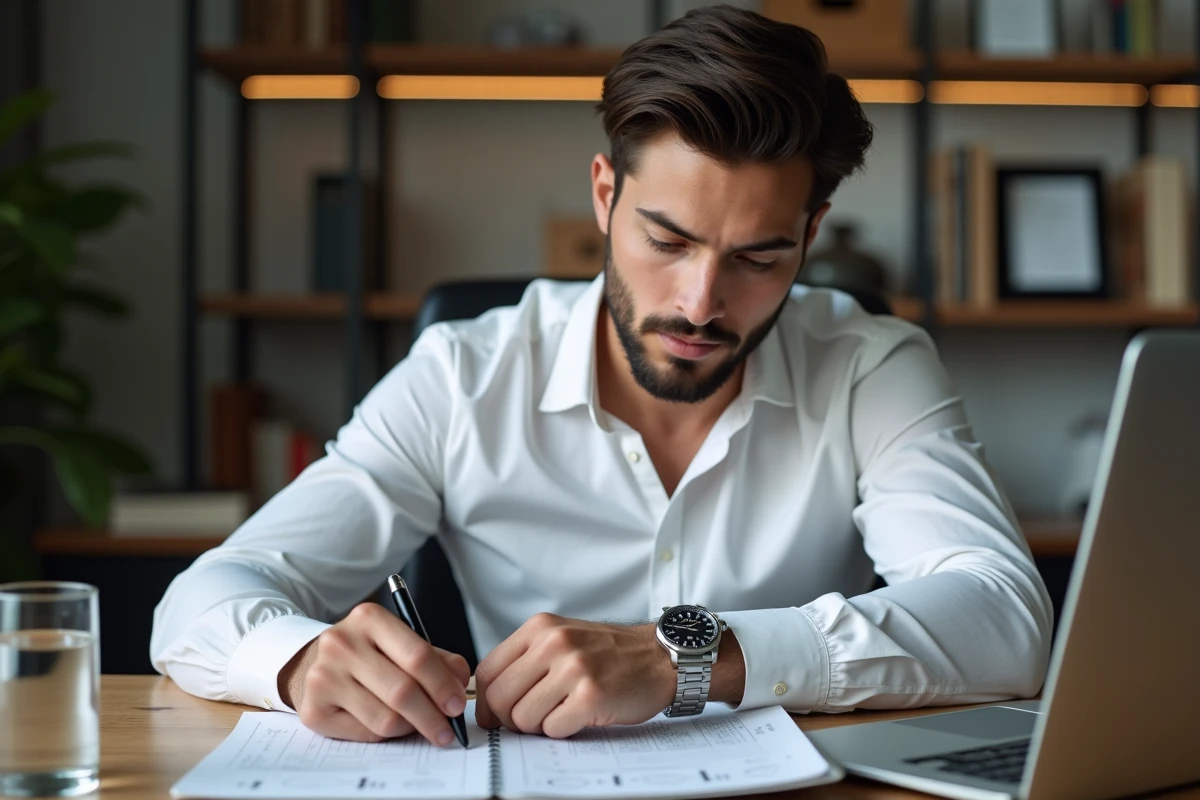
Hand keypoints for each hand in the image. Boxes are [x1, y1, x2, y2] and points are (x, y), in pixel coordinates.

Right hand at [278, 603, 469, 743]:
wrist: (314, 663)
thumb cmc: (369, 653)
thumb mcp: (401, 643)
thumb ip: (437, 660)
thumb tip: (459, 685)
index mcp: (369, 618)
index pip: (417, 656)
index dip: (443, 685)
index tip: (458, 705)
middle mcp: (341, 644)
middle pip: (402, 691)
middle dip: (433, 716)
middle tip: (448, 729)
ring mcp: (323, 677)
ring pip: (385, 718)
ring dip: (411, 727)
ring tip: (418, 724)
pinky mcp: (312, 710)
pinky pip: (365, 733)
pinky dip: (386, 735)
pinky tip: (389, 724)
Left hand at [474, 613, 676, 738]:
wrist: (659, 657)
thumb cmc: (609, 653)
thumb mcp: (563, 638)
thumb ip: (527, 660)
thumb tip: (489, 702)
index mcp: (540, 628)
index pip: (487, 671)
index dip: (486, 702)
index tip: (494, 716)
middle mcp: (553, 643)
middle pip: (500, 698)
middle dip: (510, 719)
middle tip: (532, 720)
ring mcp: (572, 668)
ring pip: (523, 718)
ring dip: (539, 725)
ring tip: (563, 712)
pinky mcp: (590, 695)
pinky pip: (552, 729)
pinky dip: (562, 730)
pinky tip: (581, 715)